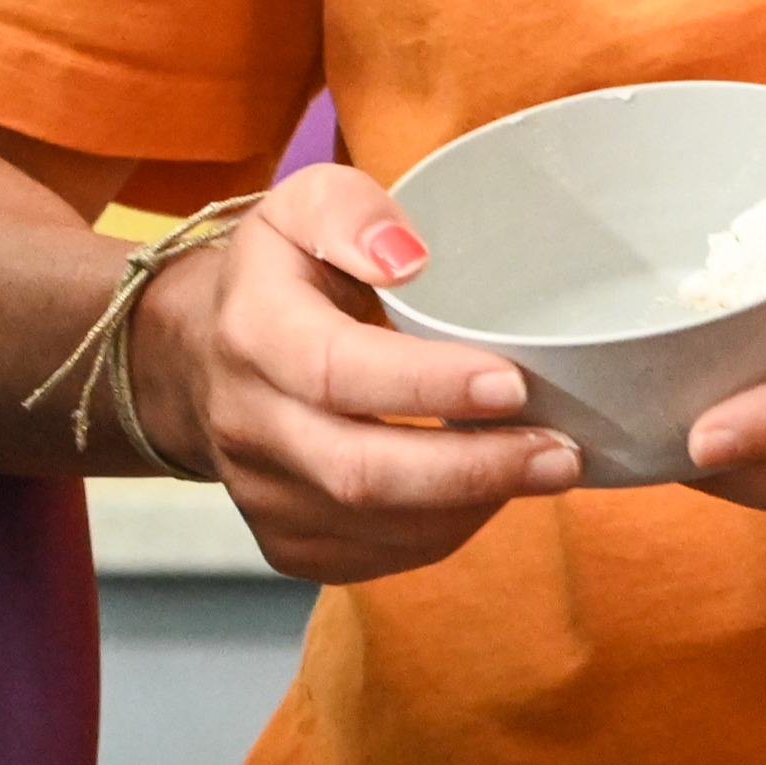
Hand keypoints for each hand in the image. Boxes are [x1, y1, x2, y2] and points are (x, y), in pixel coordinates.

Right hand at [138, 163, 583, 584]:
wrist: (206, 357)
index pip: (337, 372)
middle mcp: (246, 422)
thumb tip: (406, 259)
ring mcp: (260, 493)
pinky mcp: (283, 541)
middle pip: (360, 472)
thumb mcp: (304, 205)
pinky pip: (372, 559)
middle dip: (473, 470)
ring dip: (472, 506)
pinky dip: (442, 534)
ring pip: (374, 528)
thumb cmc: (283, 275)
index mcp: (252, 331)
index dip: (429, 386)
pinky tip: (484, 494)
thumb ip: (352, 211)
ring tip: (543, 467)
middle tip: (559, 452)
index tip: (513, 383)